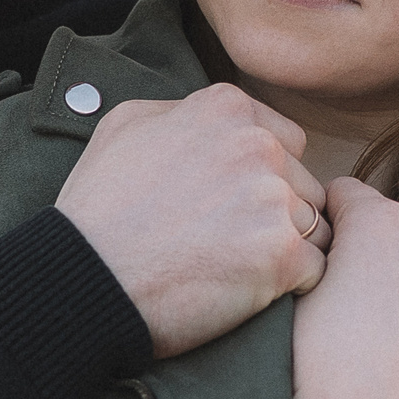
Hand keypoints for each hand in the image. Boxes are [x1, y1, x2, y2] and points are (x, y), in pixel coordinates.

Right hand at [56, 83, 330, 358]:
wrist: (84, 277)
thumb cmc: (96, 207)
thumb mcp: (126, 125)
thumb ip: (184, 110)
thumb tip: (217, 118)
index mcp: (227, 108)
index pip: (285, 142)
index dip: (261, 177)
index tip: (229, 204)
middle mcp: (258, 145)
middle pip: (302, 184)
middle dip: (276, 213)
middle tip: (225, 241)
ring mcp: (273, 199)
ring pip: (312, 227)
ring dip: (283, 249)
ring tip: (230, 267)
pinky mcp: (282, 255)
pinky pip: (315, 269)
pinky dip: (288, 285)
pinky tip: (243, 289)